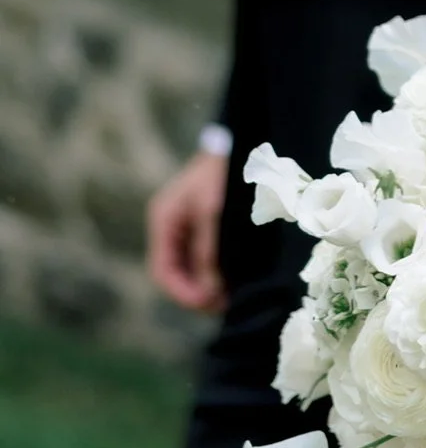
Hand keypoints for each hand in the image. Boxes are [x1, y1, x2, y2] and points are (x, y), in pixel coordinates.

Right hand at [147, 150, 228, 313]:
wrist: (241, 142)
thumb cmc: (222, 172)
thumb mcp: (214, 211)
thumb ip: (208, 250)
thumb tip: (210, 290)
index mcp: (164, 221)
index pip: (162, 270)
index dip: (182, 293)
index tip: (207, 304)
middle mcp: (171, 227)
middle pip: (177, 273)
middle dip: (197, 293)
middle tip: (225, 305)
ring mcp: (187, 227)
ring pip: (192, 267)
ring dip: (209, 284)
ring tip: (233, 296)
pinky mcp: (204, 226)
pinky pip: (205, 256)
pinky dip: (216, 270)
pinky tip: (235, 279)